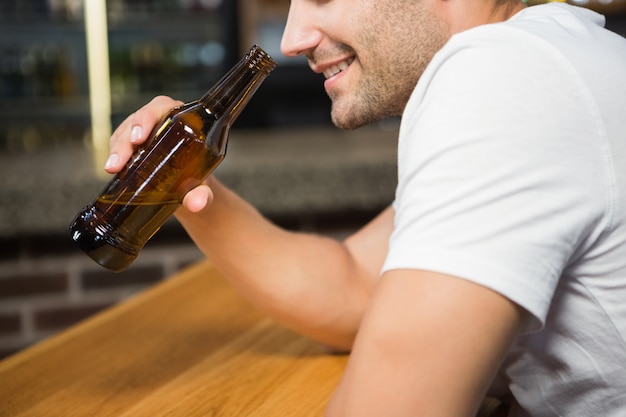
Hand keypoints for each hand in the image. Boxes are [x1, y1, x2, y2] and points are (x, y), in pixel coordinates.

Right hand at [106, 95, 212, 212]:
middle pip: (138, 119)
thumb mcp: (203, 187)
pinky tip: (113, 169)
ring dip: (117, 149)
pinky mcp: (133, 145)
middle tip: (121, 160)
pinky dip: (114, 155)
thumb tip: (197, 205)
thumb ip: (203, 195)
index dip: (146, 118)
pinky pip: (118, 143)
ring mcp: (145, 132)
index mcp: (182, 120)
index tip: (139, 138)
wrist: (190, 188)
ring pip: (124, 132)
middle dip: (126, 138)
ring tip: (113, 168)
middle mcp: (162, 121)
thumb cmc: (198, 178)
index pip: (161, 107)